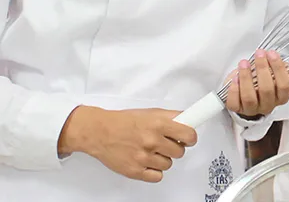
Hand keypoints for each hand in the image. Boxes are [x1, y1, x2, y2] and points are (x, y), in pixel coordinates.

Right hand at [57, 106, 196, 182]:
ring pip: (168, 164)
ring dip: (163, 159)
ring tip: (151, 151)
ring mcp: (143, 158)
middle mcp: (152, 141)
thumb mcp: (150, 112)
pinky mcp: (135, 171)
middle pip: (180, 152)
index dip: (190, 137)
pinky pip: (157, 176)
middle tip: (165, 144)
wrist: (99, 132)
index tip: (188, 138)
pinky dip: (154, 171)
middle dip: (175, 148)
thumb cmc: (123, 122)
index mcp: (158, 124)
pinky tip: (147, 162)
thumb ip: (170, 118)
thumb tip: (188, 122)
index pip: (188, 134)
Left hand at [225, 49, 288, 117]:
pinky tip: (235, 78)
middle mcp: (268, 105)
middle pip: (267, 90)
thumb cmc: (265, 78)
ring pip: (250, 97)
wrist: (248, 86)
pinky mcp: (237, 108)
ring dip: (246, 78)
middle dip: (262, 69)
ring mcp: (251, 108)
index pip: (284, 86)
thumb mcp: (281, 73)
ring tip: (244, 63)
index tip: (272, 53)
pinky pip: (234, 103)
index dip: (279, 69)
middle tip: (259, 54)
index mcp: (281, 97)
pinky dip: (234, 90)